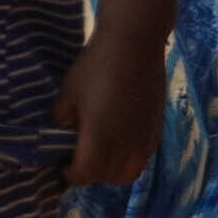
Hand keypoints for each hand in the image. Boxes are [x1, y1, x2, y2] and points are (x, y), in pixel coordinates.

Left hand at [63, 2, 170, 190]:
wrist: (134, 41)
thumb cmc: (96, 64)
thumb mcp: (68, 93)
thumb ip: (61, 121)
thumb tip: (61, 136)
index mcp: (99, 138)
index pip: (84, 174)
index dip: (70, 175)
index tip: (62, 165)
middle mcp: (124, 144)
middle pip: (106, 177)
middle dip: (89, 174)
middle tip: (79, 159)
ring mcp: (144, 137)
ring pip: (129, 173)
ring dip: (112, 172)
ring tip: (102, 156)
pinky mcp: (156, 127)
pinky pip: (143, 157)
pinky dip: (130, 160)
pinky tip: (121, 143)